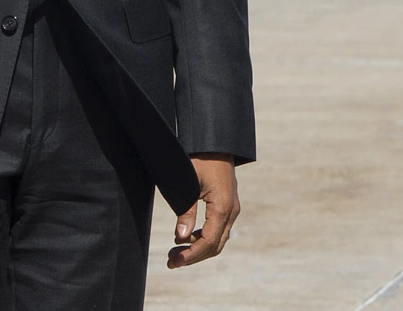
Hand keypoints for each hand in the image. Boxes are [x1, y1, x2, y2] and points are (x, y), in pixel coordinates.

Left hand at [168, 153, 240, 268]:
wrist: (213, 140)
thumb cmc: (198, 157)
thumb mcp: (188, 182)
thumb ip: (186, 209)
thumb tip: (181, 237)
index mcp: (223, 207)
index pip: (208, 242)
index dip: (190, 255)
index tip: (173, 261)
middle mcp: (232, 210)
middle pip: (215, 245)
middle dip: (193, 256)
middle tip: (171, 261)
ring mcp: (232, 207)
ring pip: (218, 238)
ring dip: (198, 248)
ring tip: (175, 251)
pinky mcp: (227, 203)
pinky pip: (218, 228)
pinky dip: (203, 237)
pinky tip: (185, 237)